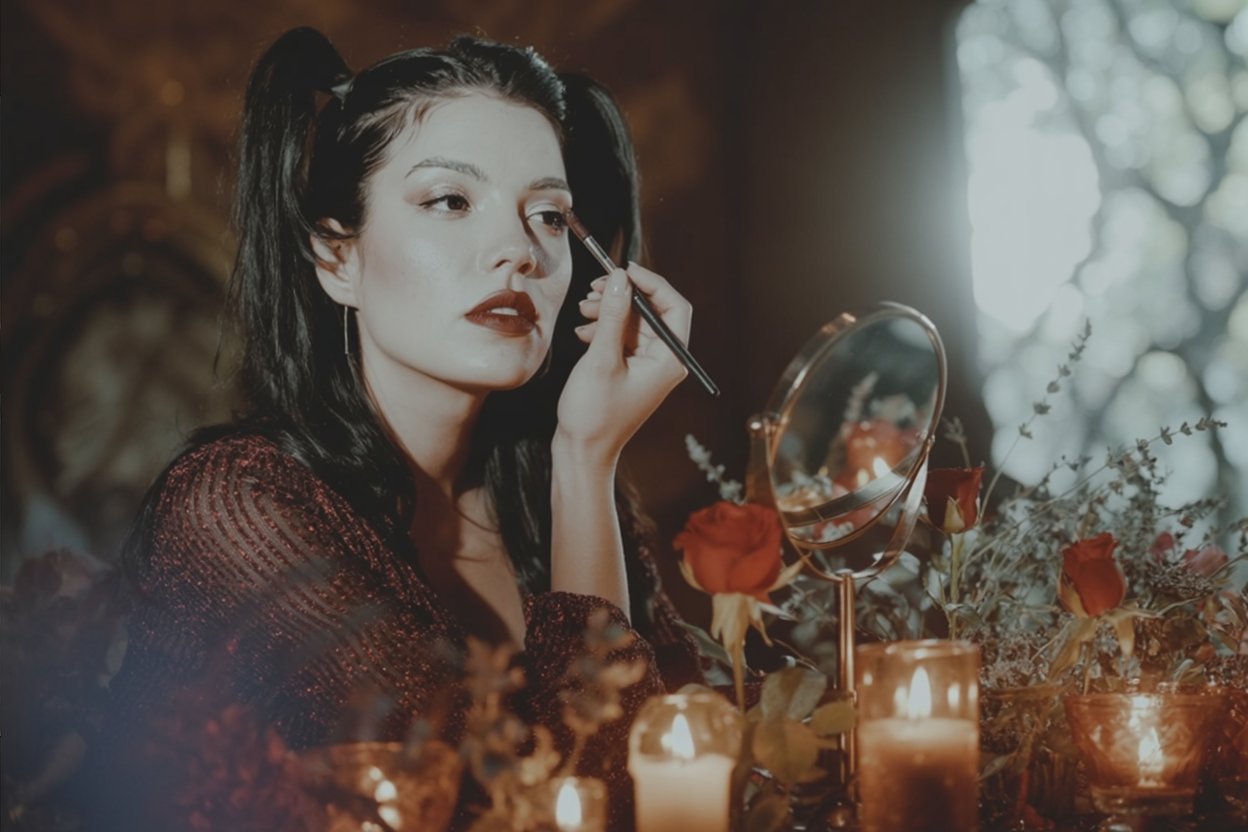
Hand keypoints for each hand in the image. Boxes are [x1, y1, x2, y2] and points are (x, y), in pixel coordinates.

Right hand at [555, 262, 691, 461]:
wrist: (582, 451)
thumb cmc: (594, 414)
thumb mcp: (601, 359)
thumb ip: (612, 316)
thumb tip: (619, 278)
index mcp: (669, 360)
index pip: (673, 307)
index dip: (651, 283)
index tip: (623, 269)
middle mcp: (664, 360)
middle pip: (651, 310)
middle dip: (622, 296)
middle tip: (594, 289)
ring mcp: (647, 365)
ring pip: (633, 321)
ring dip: (608, 310)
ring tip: (582, 311)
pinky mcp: (630, 368)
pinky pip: (621, 336)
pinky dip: (602, 328)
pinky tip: (582, 332)